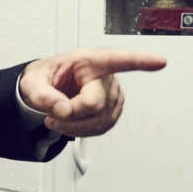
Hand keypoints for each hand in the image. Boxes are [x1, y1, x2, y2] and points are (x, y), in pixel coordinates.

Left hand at [19, 48, 165, 136]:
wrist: (47, 88)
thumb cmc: (45, 78)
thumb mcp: (32, 82)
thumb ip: (42, 94)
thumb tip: (61, 109)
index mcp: (89, 61)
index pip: (117, 60)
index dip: (140, 61)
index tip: (160, 62)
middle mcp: (107, 76)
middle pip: (95, 104)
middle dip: (70, 114)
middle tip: (52, 113)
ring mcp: (113, 94)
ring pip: (101, 121)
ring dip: (74, 126)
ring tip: (57, 118)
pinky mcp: (112, 110)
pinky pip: (102, 128)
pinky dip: (81, 131)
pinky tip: (70, 124)